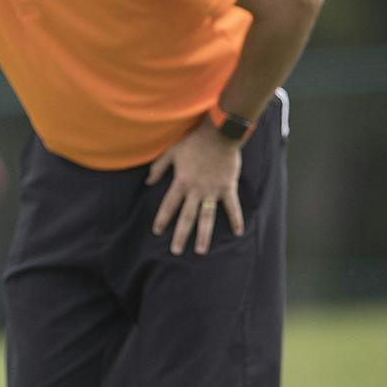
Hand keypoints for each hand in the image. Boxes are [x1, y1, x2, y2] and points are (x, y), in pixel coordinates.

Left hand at [147, 123, 244, 255]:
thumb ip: (158, 168)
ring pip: (207, 218)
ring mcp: (213, 191)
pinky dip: (236, 219)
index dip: (162, 219)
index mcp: (181, 183)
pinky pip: (232, 207)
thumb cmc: (193, 142)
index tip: (157, 232)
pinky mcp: (228, 188)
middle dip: (180, 235)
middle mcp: (196, 191)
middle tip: (176, 251)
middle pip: (186, 218)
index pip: (168, 206)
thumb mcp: (171, 152)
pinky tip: (238, 233)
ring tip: (200, 250)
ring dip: (204, 235)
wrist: (219, 135)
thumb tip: (147, 182)